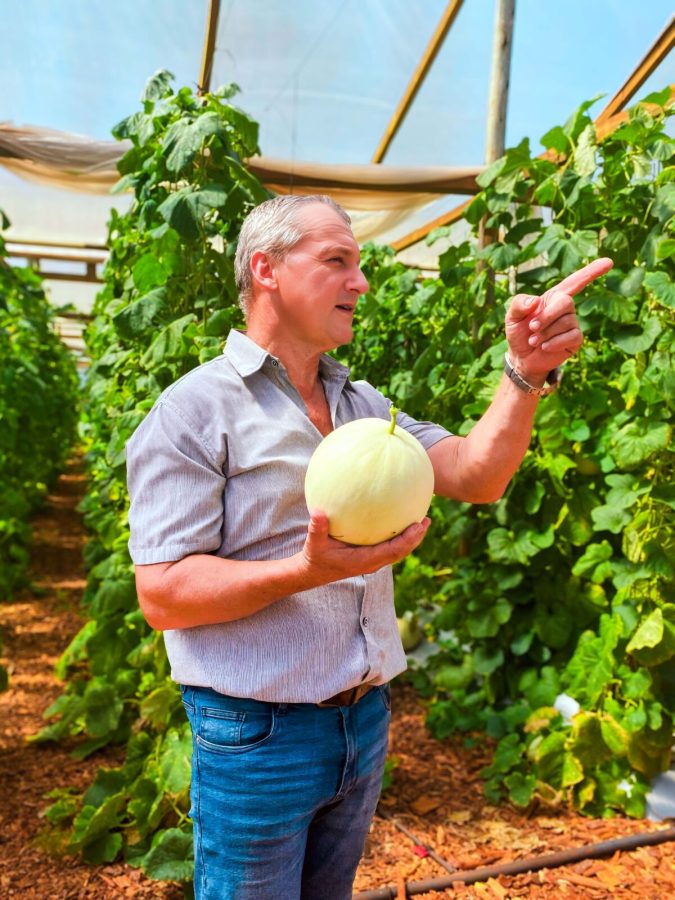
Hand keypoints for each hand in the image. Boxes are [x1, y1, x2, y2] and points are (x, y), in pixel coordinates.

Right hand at [298, 510, 429, 584]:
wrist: (312, 573)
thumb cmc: (314, 557)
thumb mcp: (314, 543)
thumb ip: (317, 528)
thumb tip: (318, 512)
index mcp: (364, 561)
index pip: (393, 551)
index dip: (408, 539)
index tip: (418, 525)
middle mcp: (372, 562)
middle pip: (401, 552)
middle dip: (416, 537)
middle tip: (426, 520)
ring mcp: (372, 561)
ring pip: (397, 550)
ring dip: (411, 538)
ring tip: (421, 521)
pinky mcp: (369, 557)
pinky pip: (389, 546)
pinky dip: (399, 536)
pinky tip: (398, 520)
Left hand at [505, 258, 612, 381]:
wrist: (521, 357)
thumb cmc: (519, 333)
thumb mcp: (512, 316)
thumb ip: (519, 304)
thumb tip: (535, 301)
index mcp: (553, 297)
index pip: (575, 281)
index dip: (591, 272)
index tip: (609, 262)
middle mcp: (566, 308)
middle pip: (565, 302)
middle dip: (547, 316)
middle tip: (532, 327)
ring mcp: (572, 323)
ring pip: (565, 322)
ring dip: (545, 333)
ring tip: (534, 340)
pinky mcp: (575, 339)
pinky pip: (571, 336)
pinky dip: (554, 343)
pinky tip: (544, 347)